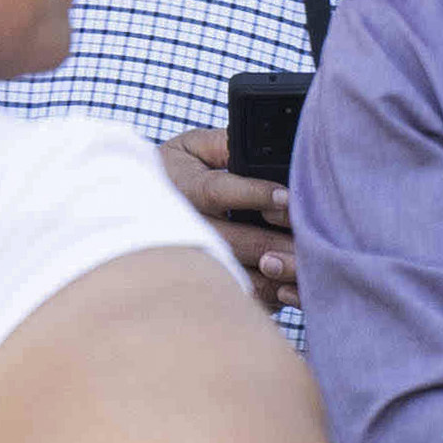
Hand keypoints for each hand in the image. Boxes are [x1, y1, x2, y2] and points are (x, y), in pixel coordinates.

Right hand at [147, 131, 301, 311]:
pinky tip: (291, 291)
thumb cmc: (178, 170)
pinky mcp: (197, 279)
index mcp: (180, 184)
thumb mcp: (194, 147)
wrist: (129, 203)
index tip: (287, 198)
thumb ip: (227, 144)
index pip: (216, 191)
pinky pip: (232, 293)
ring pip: (231, 271)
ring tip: (308, 269)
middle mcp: (177, 223)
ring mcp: (184, 256)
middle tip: (313, 243)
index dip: (253, 194)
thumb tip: (269, 147)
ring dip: (272, 274)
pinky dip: (265, 297)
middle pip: (229, 240)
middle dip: (273, 243)